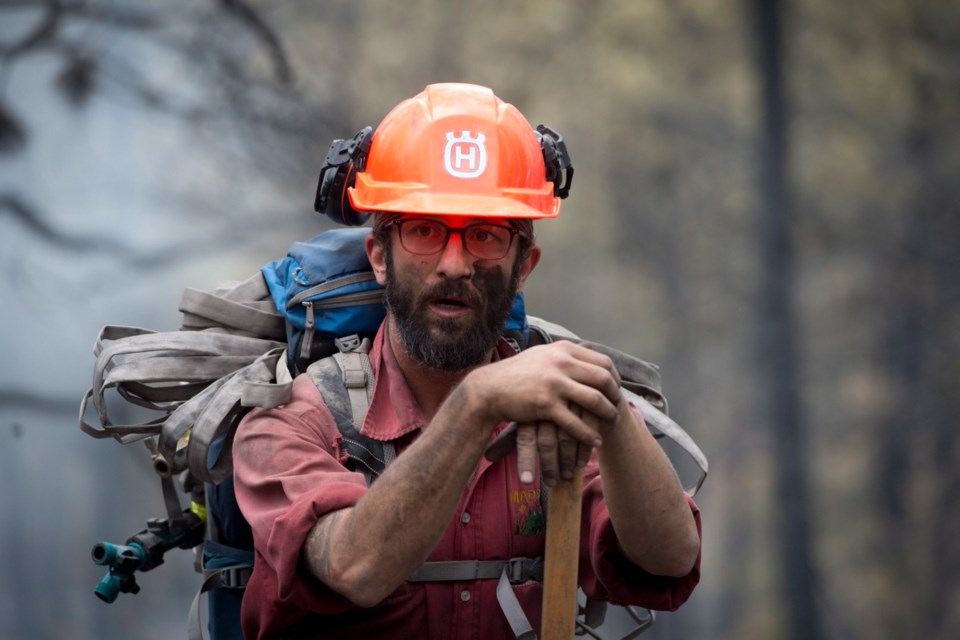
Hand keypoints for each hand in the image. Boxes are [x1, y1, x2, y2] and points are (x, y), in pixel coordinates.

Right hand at [477, 341, 621, 485]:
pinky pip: (575, 422)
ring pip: (595, 400)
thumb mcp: (543, 356)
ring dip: (608, 415)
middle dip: (615, 396)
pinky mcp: (545, 404)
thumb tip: (587, 358)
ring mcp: (554, 383)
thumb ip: (564, 356)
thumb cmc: (516, 374)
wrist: (489, 388)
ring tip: (611, 424)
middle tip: (617, 409)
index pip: (603, 362)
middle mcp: (561, 362)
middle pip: (604, 379)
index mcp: (564, 350)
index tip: (616, 391)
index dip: (615, 378)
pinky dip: (589, 434)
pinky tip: (595, 440)